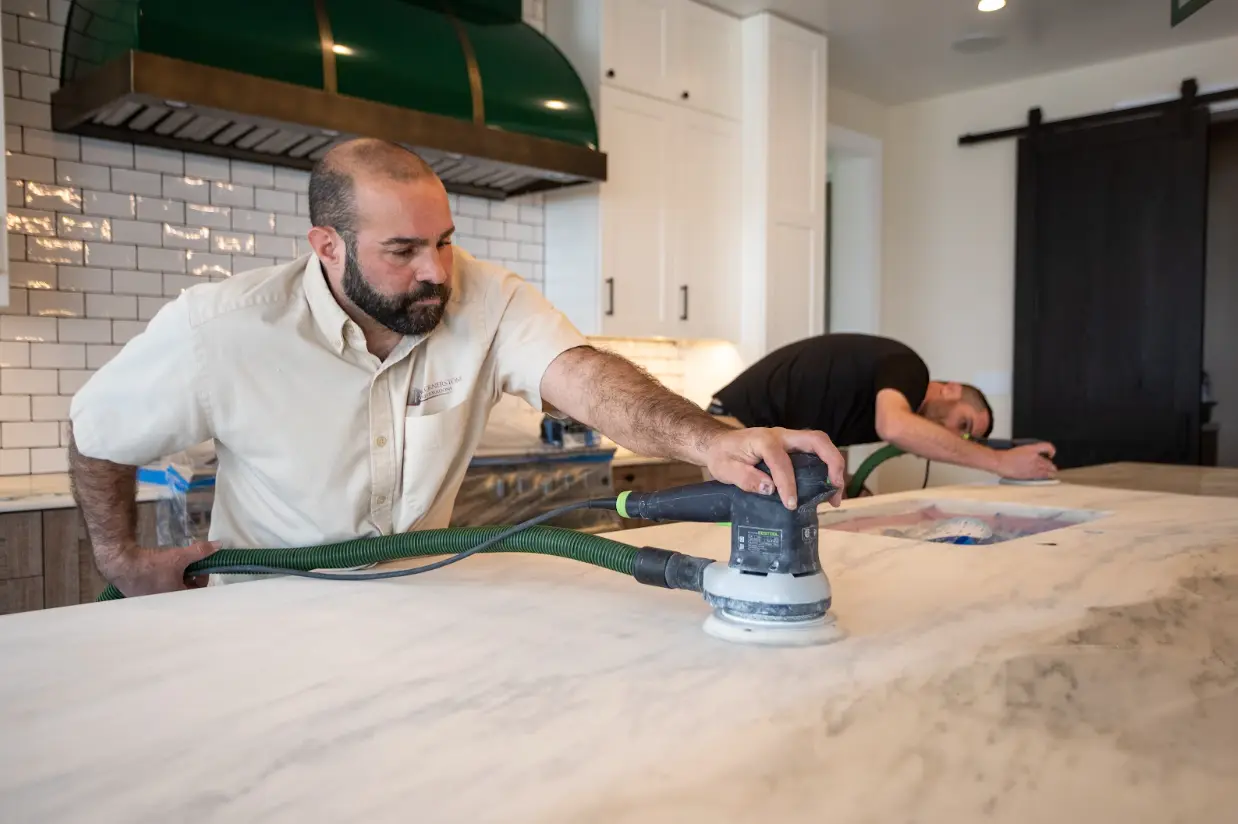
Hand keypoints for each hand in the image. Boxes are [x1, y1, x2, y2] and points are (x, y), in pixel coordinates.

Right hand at [99, 540, 219, 596]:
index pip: (197, 590)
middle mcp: (165, 603)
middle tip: (184, 563)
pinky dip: (162, 578)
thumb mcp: (179, 556)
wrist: (120, 564)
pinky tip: (157, 568)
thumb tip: (219, 546)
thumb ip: (200, 552)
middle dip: (187, 575)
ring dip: (175, 576)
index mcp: (176, 598)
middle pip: (185, 589)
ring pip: (171, 587)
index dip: (201, 576)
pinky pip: (158, 587)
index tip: (197, 565)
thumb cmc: (151, 565)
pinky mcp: (141, 595)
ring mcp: (152, 601)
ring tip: (170, 564)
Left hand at [704, 427, 845, 509]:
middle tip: (836, 487)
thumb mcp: (725, 469)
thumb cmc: (722, 455)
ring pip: (820, 446)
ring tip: (835, 493)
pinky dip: (825, 469)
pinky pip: (814, 454)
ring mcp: (789, 441)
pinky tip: (824, 489)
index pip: (781, 462)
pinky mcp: (792, 449)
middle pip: (816, 440)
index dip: (788, 484)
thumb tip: (770, 489)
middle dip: (832, 462)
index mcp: (763, 440)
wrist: (719, 444)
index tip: (791, 504)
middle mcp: (781, 436)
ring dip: (833, 466)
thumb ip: (745, 478)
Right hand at [997, 443, 1057, 479]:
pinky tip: (1048, 476)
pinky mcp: (1030, 474)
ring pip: (1047, 468)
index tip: (1051, 453)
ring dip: (1051, 470)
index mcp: (1031, 449)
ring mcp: (1033, 466)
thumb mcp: (1019, 449)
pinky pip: (1042, 475)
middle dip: (1050, 464)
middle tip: (1053, 466)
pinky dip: (1046, 475)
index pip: (1047, 447)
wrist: (1000, 462)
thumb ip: (1028, 452)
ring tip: (1053, 472)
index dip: (1051, 450)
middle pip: (1047, 461)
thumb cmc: (1006, 456)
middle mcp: (1034, 457)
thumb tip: (1033, 456)